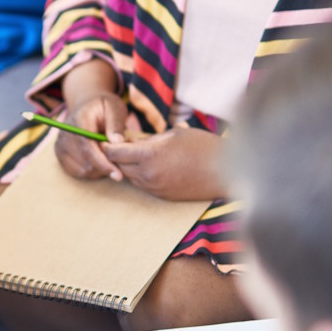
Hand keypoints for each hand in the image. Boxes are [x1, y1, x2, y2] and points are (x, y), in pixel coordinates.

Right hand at [54, 92, 132, 182]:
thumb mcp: (115, 108)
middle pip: (85, 163)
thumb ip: (116, 124)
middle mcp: (64, 135)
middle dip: (105, 167)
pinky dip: (91, 171)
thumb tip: (117, 142)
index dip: (103, 163)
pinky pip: (77, 173)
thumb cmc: (103, 107)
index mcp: (78, 122)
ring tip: (110, 158)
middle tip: (119, 161)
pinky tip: (100, 161)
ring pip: (82, 171)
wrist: (86, 106)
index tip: (118, 174)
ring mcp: (60, 146)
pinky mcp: (60, 155)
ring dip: (99, 170)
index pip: (87, 148)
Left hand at [102, 126, 223, 200]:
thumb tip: (133, 142)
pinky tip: (152, 167)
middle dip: (118, 157)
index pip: (116, 152)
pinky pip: (144, 186)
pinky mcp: (163, 196)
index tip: (105, 141)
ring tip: (138, 155)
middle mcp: (148, 174)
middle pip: (120, 167)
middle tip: (119, 146)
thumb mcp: (174, 134)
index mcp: (149, 155)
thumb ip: (150, 139)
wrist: (226, 171)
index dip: (108, 146)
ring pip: (131, 178)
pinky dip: (142, 176)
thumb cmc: (203, 146)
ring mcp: (155, 188)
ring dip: (130, 167)